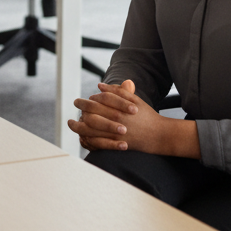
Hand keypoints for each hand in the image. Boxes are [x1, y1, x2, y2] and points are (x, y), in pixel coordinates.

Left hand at [68, 80, 199, 157]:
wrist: (160, 135)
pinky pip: (97, 142)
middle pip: (91, 112)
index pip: (98, 99)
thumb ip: (117, 91)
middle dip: (81, 107)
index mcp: (119, 107)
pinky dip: (87, 139)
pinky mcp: (116, 145)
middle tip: (75, 104)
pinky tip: (82, 136)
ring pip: (91, 128)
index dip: (89, 98)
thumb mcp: (134, 100)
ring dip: (78, 125)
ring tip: (71, 123)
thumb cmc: (147, 115)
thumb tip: (99, 85)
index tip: (84, 99)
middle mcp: (116, 119)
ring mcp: (115, 133)